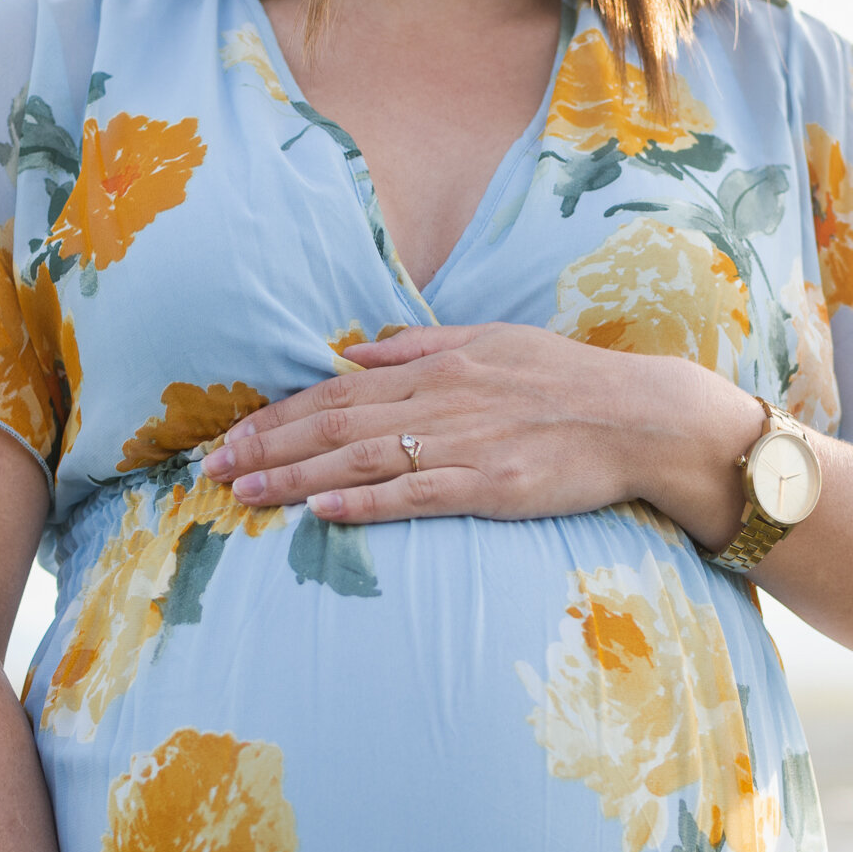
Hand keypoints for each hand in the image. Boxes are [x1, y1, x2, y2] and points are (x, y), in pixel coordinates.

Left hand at [201, 323, 756, 534]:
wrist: (641, 416)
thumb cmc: (567, 380)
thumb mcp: (490, 342)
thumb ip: (419, 348)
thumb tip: (353, 355)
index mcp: (435, 367)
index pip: (335, 393)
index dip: (276, 416)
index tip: (229, 437)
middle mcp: (439, 401)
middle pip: (333, 425)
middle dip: (266, 448)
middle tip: (211, 472)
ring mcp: (464, 444)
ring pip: (361, 460)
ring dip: (296, 477)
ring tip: (244, 494)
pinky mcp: (490, 484)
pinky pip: (415, 494)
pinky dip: (364, 502)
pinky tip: (320, 510)